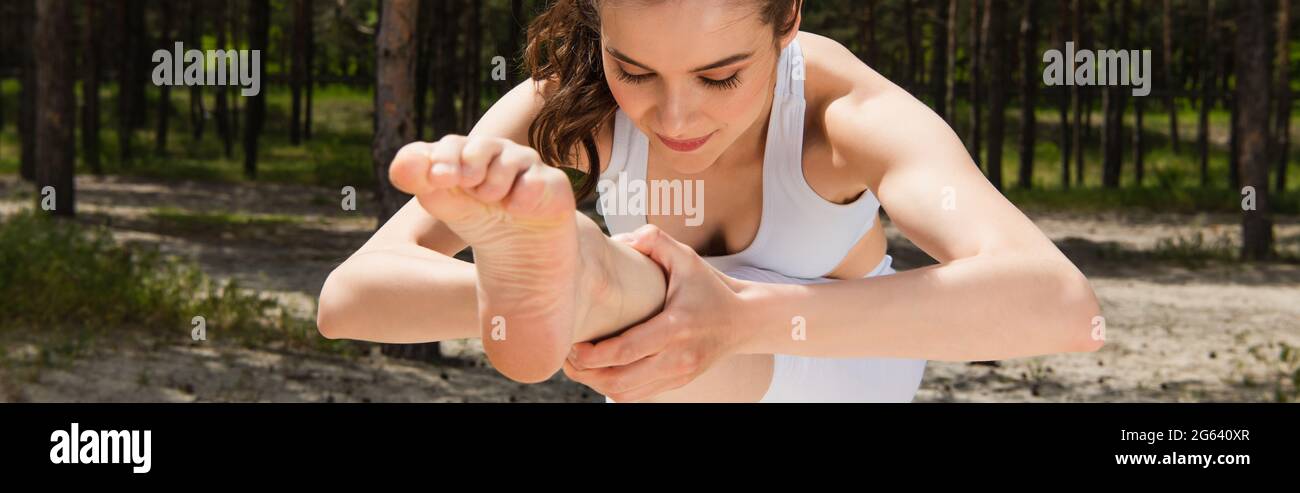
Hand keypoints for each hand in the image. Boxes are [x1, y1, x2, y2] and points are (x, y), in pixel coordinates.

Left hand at [563, 224, 752, 401]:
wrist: (743, 321)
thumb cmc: (709, 287)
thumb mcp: (686, 258)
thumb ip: (654, 240)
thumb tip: (619, 240)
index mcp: (676, 327)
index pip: (626, 351)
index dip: (592, 354)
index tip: (572, 342)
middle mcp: (677, 358)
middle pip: (619, 379)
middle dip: (585, 372)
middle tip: (566, 354)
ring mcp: (678, 375)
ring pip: (625, 393)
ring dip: (594, 383)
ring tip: (577, 364)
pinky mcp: (676, 384)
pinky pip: (636, 396)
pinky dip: (612, 388)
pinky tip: (599, 370)